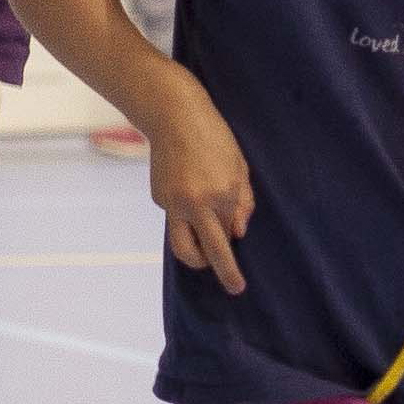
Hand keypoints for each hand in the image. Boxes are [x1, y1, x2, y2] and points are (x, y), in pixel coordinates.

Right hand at [148, 92, 255, 292]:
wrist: (174, 116)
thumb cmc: (213, 137)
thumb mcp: (239, 166)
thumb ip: (243, 202)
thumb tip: (238, 233)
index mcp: (224, 194)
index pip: (230, 235)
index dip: (233, 247)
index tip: (237, 271)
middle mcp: (199, 203)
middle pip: (211, 252)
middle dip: (225, 274)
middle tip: (234, 288)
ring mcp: (176, 204)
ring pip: (184, 248)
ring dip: (196, 260)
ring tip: (204, 261)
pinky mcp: (160, 200)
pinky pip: (175, 223)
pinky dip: (185, 223)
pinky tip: (190, 203)